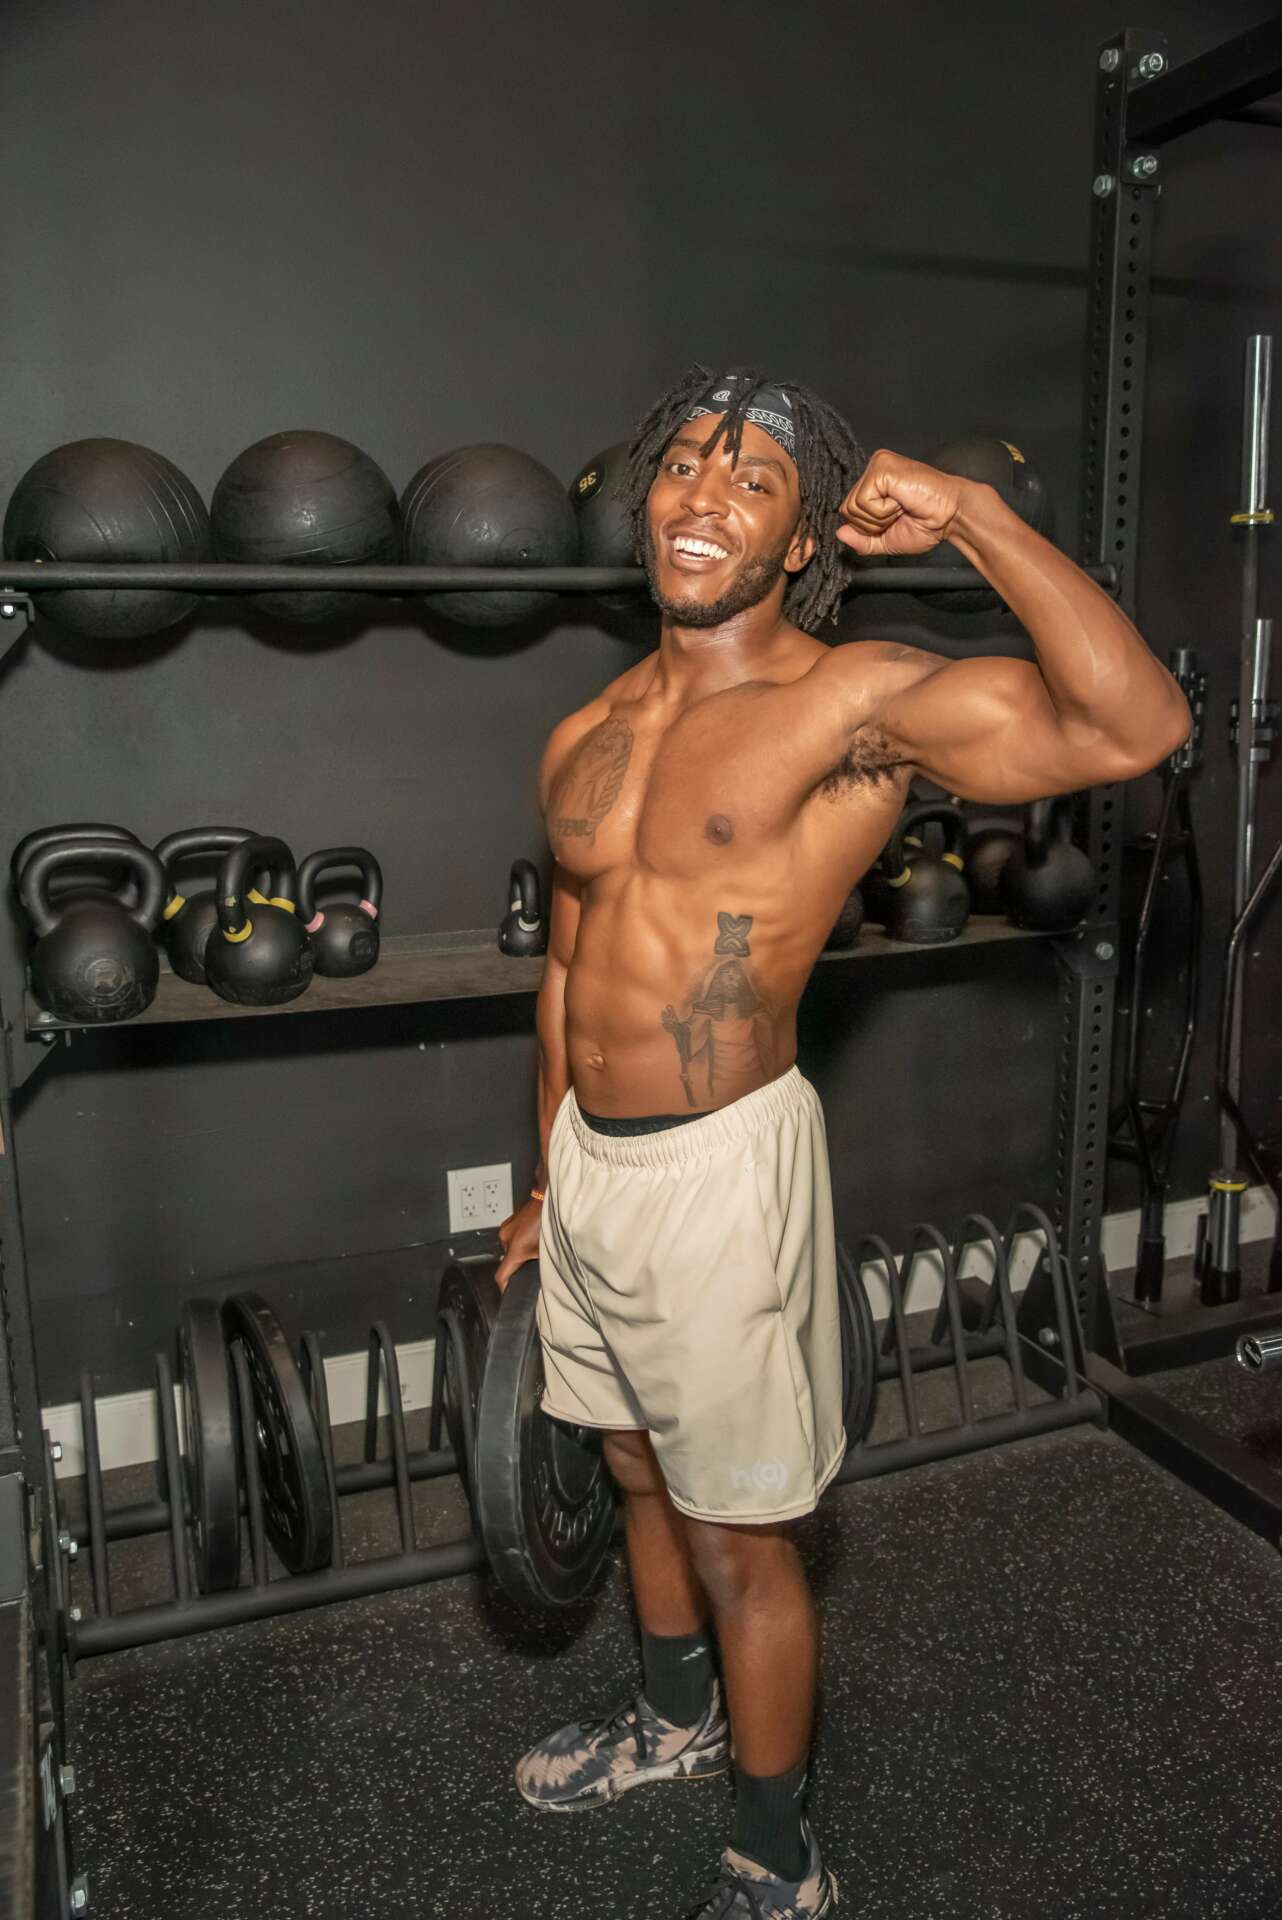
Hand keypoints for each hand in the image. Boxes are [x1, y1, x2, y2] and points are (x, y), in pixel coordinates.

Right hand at [496, 1195, 542, 1289]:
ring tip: (535, 1251)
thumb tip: (542, 1274)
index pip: (501, 1275)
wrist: (548, 1195)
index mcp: (515, 1248)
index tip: (509, 1294)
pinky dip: (520, 1242)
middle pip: (507, 1262)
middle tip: (532, 1269)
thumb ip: (542, 1262)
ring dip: (520, 1253)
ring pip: (510, 1249)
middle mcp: (506, 1238)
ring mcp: (507, 1228)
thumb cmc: (550, 1218)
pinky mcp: (510, 1222)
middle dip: (518, 1267)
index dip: (505, 1288)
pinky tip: (534, 1238)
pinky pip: (512, 1238)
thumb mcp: (549, 1247)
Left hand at [837, 450, 970, 558]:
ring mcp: (877, 465)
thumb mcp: (887, 540)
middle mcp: (873, 470)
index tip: (895, 521)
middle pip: (847, 510)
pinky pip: (864, 502)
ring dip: (879, 518)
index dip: (868, 528)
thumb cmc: (927, 524)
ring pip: (853, 507)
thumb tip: (839, 533)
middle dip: (872, 524)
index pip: (848, 512)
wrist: (951, 516)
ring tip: (902, 508)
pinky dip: (883, 512)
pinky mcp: (882, 467)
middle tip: (900, 514)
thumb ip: (862, 540)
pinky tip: (902, 502)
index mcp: (874, 483)